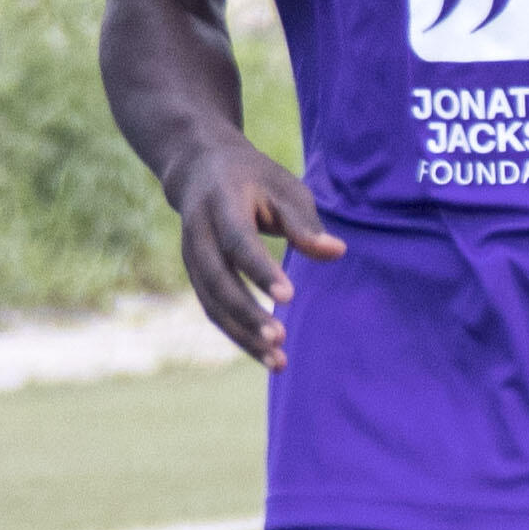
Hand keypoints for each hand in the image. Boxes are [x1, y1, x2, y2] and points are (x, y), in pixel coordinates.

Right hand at [168, 141, 343, 365]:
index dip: (261, 271)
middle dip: (247, 312)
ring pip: (212, 303)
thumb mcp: (282, 188)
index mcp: (221, 202)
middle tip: (281, 338)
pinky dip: (238, 335)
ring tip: (278, 360)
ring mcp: (191, 257)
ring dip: (243, 335)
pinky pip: (214, 311)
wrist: (199, 169)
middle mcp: (198, 232)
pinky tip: (267, 355)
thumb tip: (337, 252)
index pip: (238, 242)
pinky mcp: (196, 276)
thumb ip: (304, 223)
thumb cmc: (253, 179)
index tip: (289, 297)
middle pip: (218, 280)